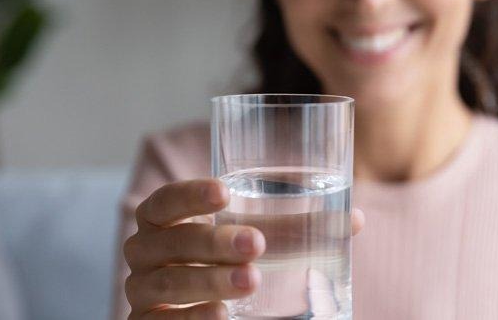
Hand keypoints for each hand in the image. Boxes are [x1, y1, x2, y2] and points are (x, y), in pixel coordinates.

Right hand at [123, 179, 363, 318]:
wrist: (208, 314)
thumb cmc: (226, 265)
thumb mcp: (255, 244)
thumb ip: (292, 230)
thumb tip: (354, 220)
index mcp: (162, 223)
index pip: (164, 202)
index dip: (189, 195)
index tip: (225, 191)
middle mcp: (144, 254)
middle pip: (171, 242)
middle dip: (214, 241)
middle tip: (256, 243)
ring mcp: (143, 293)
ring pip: (169, 282)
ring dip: (211, 280)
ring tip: (251, 280)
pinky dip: (192, 317)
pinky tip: (222, 315)